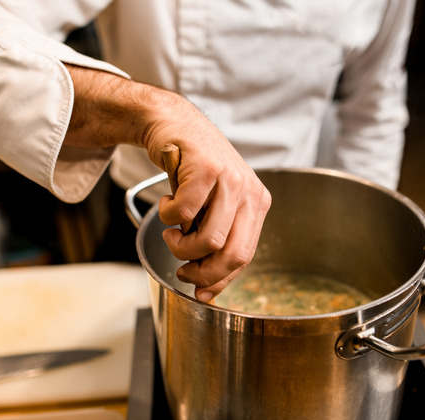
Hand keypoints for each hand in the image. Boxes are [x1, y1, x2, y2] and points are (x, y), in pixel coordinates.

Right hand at [64, 65, 270, 301]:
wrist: (173, 124)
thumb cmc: (191, 168)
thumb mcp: (213, 204)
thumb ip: (216, 239)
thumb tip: (207, 289)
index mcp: (257, 204)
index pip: (245, 256)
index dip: (220, 279)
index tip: (199, 290)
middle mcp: (250, 192)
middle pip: (232, 254)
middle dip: (202, 272)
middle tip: (181, 270)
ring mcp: (230, 179)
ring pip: (209, 240)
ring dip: (181, 246)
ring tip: (172, 232)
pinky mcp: (205, 169)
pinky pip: (183, 214)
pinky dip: (168, 217)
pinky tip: (167, 203)